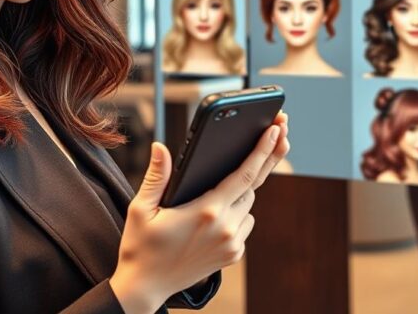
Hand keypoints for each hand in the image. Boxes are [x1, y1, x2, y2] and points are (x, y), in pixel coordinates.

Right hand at [109, 117, 288, 313]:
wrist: (146, 286)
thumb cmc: (141, 246)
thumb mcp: (141, 208)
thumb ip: (157, 176)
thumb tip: (161, 147)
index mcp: (206, 211)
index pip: (245, 175)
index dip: (263, 151)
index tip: (276, 131)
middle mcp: (225, 228)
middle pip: (253, 187)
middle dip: (260, 163)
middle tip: (273, 136)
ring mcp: (232, 244)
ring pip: (249, 205)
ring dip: (242, 193)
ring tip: (219, 189)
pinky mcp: (234, 256)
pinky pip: (246, 224)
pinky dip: (238, 214)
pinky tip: (217, 213)